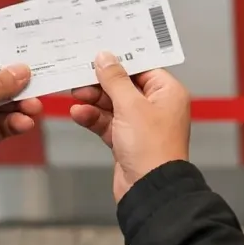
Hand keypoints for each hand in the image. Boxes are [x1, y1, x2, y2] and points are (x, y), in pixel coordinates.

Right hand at [69, 52, 190, 201]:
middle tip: (80, 76)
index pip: (143, 68)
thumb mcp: (130, 106)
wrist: (149, 190)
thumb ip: (115, 80)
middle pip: (125, 85)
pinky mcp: (127, 140)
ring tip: (76, 94)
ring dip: (94, 100)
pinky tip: (78, 113)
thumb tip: (106, 58)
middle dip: (102, 82)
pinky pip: (108, 122)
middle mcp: (157, 106)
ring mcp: (142, 124)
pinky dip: (93, 118)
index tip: (99, 54)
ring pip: (113, 104)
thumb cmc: (152, 149)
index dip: (120, 61)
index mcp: (168, 93)